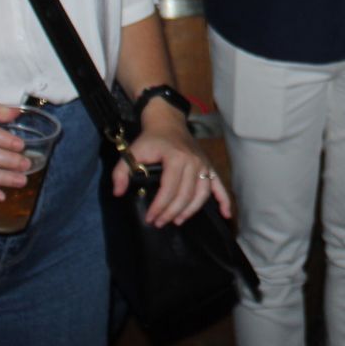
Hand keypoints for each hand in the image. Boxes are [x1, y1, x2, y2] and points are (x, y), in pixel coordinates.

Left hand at [111, 102, 230, 225]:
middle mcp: (194, 161)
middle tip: (159, 223)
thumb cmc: (150, 140)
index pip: (169, 189)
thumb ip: (121, 172)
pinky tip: (226, 214)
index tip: (150, 218)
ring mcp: (204, 164)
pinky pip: (219, 185)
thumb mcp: (132, 152)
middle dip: (171, 212)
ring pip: (201, 194)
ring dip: (190, 211)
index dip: (159, 206)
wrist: (168, 122)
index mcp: (176, 157)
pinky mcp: (209, 167)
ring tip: (176, 221)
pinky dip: (224, 200)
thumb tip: (118, 193)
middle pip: (185, 195)